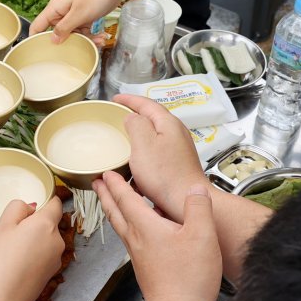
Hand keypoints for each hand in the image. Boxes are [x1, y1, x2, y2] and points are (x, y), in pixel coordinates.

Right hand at [0, 197, 65, 300]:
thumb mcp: (2, 226)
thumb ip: (18, 207)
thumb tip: (31, 207)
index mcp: (47, 225)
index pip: (55, 204)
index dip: (43, 201)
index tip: (27, 207)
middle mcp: (57, 242)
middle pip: (44, 225)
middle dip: (25, 227)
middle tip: (1, 235)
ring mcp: (54, 261)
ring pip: (38, 243)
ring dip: (20, 243)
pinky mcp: (48, 276)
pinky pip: (36, 258)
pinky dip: (23, 258)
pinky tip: (1, 266)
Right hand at [29, 0, 125, 40]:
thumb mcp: (79, 14)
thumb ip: (64, 28)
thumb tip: (52, 41)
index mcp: (54, 9)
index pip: (37, 26)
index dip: (36, 40)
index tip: (41, 55)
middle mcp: (61, 13)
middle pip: (57, 34)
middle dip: (68, 43)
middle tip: (79, 49)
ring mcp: (73, 16)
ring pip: (73, 35)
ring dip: (85, 40)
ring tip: (99, 41)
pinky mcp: (84, 18)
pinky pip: (83, 31)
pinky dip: (92, 36)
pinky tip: (102, 37)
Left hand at [95, 173, 220, 300]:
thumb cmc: (188, 278)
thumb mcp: (202, 235)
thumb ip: (198, 207)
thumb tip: (195, 188)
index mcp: (146, 227)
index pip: (125, 198)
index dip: (116, 184)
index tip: (107, 172)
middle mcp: (137, 239)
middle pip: (115, 212)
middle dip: (106, 195)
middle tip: (97, 183)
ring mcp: (139, 255)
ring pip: (121, 226)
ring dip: (114, 210)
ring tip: (112, 202)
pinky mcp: (145, 267)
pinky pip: (131, 239)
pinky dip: (128, 227)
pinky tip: (141, 230)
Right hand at [113, 94, 207, 219]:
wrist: (185, 201)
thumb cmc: (164, 174)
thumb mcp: (143, 144)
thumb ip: (135, 124)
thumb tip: (132, 117)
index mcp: (168, 123)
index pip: (146, 103)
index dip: (129, 99)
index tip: (114, 99)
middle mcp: (176, 132)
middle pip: (152, 116)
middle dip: (134, 114)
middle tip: (117, 115)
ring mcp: (179, 147)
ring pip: (154, 133)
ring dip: (138, 133)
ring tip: (124, 137)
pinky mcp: (177, 162)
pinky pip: (157, 149)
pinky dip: (144, 150)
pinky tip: (136, 160)